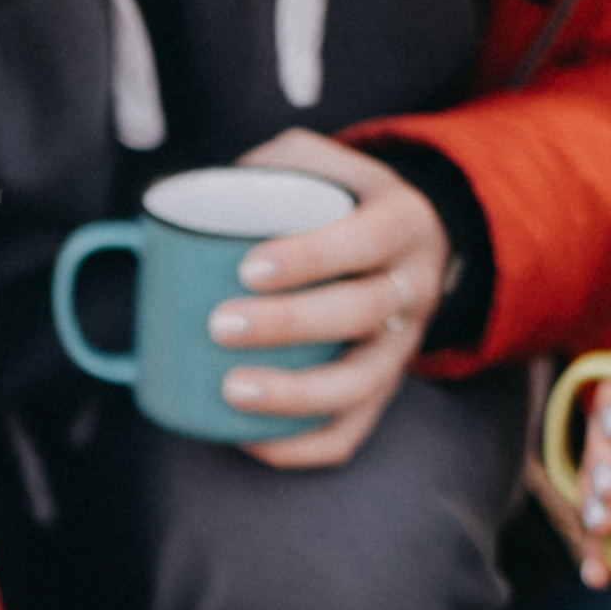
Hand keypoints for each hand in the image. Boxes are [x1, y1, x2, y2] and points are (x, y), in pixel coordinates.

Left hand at [210, 130, 450, 468]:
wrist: (413, 246)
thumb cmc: (347, 202)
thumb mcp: (326, 163)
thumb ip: (274, 166)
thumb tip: (197, 196)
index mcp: (403, 223)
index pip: (366, 242)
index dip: (310, 258)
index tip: (248, 267)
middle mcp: (413, 289)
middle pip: (361, 314)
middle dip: (289, 325)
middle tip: (221, 325)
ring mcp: (400, 348)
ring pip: (358, 385)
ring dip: (294, 395)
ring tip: (232, 392)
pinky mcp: (382, 392)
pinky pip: (349, 434)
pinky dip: (300, 447)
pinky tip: (248, 440)